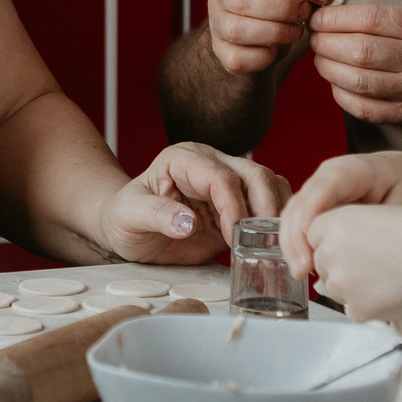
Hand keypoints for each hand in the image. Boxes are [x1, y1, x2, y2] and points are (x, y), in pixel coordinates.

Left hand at [94, 142, 287, 264]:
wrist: (128, 230)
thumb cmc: (124, 218)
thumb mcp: (129, 216)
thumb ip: (155, 215)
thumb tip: (187, 222)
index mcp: (182, 159)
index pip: (218, 176)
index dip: (232, 203)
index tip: (234, 233)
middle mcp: (209, 165)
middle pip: (252, 173)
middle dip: (265, 205)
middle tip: (268, 239)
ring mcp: (227, 184)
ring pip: (268, 184)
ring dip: (277, 211)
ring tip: (276, 242)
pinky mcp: (237, 207)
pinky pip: (268, 204)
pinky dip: (277, 220)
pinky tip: (275, 242)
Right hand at [203, 0, 338, 75]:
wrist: (253, 30)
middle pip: (245, 0)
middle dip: (284, 8)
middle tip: (305, 14)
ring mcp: (217, 24)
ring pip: (240, 30)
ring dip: (277, 33)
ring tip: (295, 31)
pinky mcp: (221, 52)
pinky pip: (242, 58)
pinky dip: (266, 57)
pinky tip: (276, 48)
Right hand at [277, 151, 401, 277]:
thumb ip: (381, 221)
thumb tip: (362, 247)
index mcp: (352, 169)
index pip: (325, 186)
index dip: (312, 209)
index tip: (306, 234)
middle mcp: (327, 176)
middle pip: (301, 203)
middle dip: (296, 235)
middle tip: (302, 267)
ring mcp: (318, 190)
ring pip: (292, 214)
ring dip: (291, 244)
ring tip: (300, 272)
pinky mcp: (314, 206)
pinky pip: (297, 223)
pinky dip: (296, 245)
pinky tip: (303, 267)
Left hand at [302, 203, 401, 325]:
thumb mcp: (374, 215)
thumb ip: (343, 230)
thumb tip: (322, 258)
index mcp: (331, 223)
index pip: (315, 235)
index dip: (338, 239)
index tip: (358, 243)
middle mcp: (328, 253)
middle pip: (322, 263)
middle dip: (341, 264)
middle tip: (375, 261)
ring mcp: (340, 284)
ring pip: (334, 287)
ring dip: (351, 284)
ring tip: (384, 275)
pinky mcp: (354, 309)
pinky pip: (351, 308)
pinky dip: (366, 304)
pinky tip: (388, 291)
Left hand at [306, 1, 401, 126]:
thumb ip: (386, 18)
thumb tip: (334, 16)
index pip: (370, 19)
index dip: (336, 19)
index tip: (318, 19)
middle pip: (360, 51)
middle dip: (326, 44)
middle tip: (314, 39)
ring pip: (359, 82)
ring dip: (329, 69)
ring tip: (320, 59)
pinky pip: (366, 109)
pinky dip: (342, 96)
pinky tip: (336, 84)